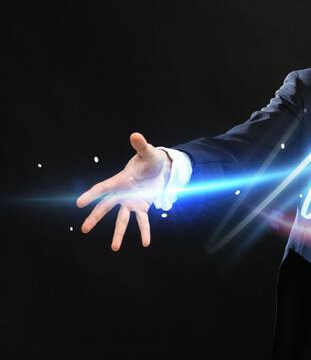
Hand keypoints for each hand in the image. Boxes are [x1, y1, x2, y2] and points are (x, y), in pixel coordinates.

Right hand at [76, 132, 171, 250]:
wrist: (159, 169)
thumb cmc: (150, 159)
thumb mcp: (148, 152)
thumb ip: (141, 145)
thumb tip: (135, 134)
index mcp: (120, 181)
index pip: (102, 188)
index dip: (91, 195)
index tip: (78, 202)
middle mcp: (122, 194)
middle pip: (105, 207)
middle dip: (95, 218)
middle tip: (84, 229)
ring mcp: (130, 202)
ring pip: (121, 220)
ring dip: (118, 234)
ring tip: (114, 248)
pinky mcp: (141, 207)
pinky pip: (143, 221)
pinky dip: (145, 232)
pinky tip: (145, 243)